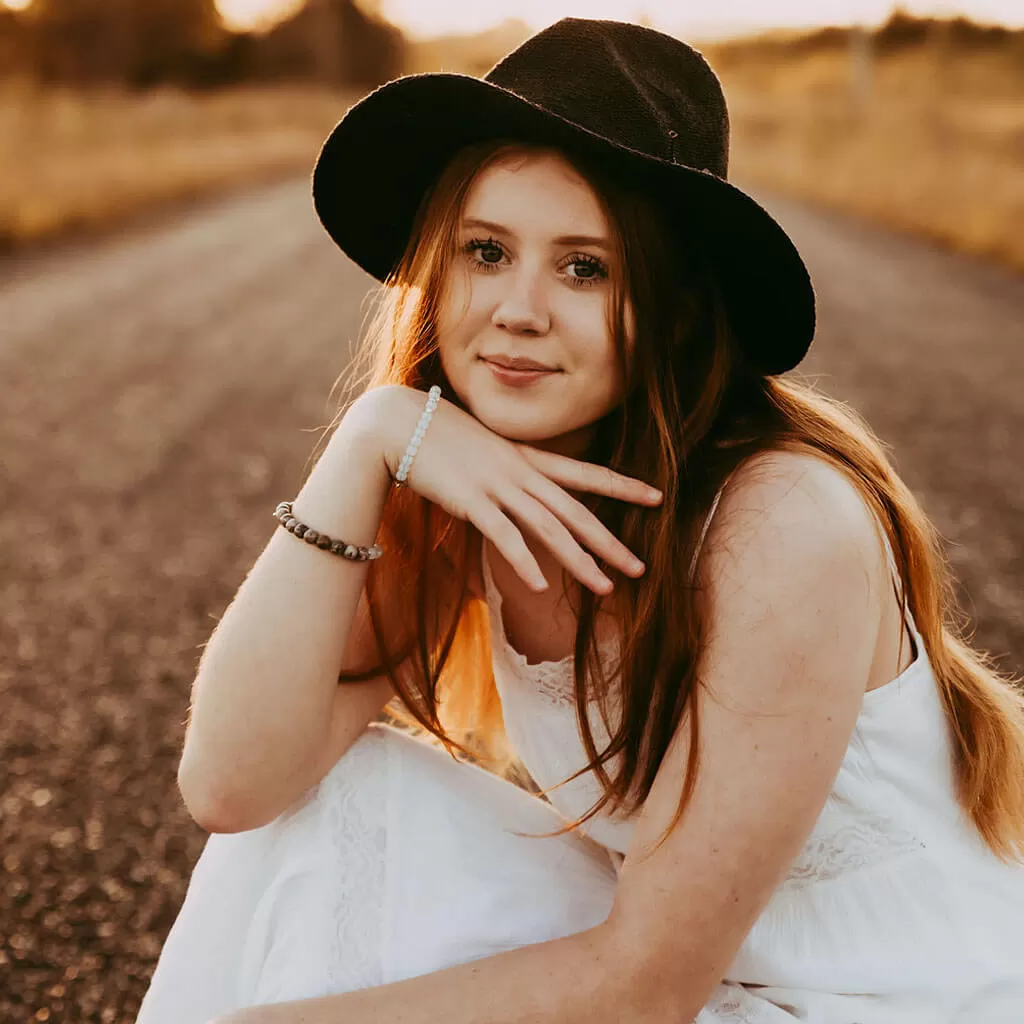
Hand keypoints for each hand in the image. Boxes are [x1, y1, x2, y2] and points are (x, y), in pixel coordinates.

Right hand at [350, 384, 663, 594]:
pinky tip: (542, 585)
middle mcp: (520, 472)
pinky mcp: (471, 502)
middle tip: (640, 567)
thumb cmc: (435, 435)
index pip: (585, 473)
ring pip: (549, 528)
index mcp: (525, 457)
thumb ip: (504, 467)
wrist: (397, 423)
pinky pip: (504, 536)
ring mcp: (497, 486)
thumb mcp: (481, 448)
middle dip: (610, 542)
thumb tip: (518, 486)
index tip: (657, 496)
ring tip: (605, 587)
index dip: (623, 486)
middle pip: (575, 511)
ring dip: (579, 561)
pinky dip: (524, 562)